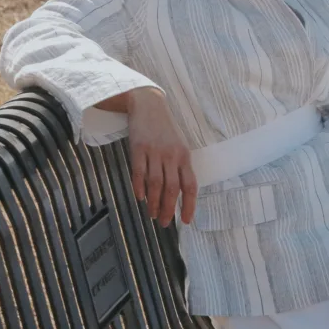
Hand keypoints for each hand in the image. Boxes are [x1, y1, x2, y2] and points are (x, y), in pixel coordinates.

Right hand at [126, 88, 197, 226]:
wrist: (148, 105)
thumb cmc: (165, 130)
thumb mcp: (178, 146)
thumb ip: (179, 168)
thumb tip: (178, 195)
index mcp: (184, 156)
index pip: (190, 185)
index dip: (189, 205)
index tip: (186, 220)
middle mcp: (171, 155)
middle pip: (172, 189)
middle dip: (169, 209)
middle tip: (165, 223)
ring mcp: (154, 152)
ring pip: (155, 184)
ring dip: (154, 202)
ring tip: (153, 215)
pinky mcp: (138, 148)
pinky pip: (139, 172)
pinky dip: (139, 187)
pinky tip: (140, 198)